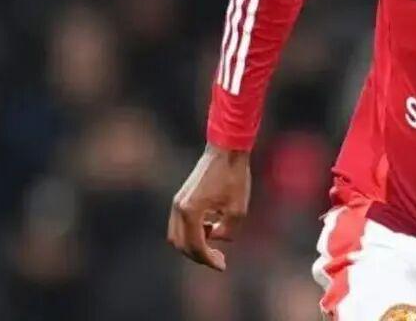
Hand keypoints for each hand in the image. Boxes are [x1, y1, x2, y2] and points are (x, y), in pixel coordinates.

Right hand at [166, 143, 250, 270]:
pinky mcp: (181, 197)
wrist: (226, 149)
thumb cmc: (234, 176)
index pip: (196, 246)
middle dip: (199, 256)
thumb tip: (216, 237)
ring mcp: (178, 201)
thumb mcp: (238, 209)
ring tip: (215, 245)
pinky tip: (212, 227)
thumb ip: (227, 231)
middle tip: (219, 260)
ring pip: (177, 235)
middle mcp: (179, 208)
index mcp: (191, 212)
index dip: (208, 260)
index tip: (222, 266)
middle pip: (181, 244)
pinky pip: (181, 223)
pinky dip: (192, 231)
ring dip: (194, 244)